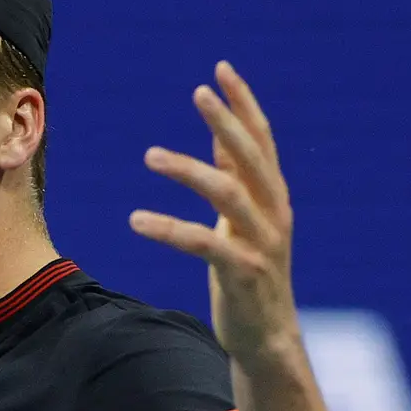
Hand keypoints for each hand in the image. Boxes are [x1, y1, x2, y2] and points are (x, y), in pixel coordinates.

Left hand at [130, 62, 299, 368]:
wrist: (266, 339)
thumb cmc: (250, 276)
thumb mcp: (243, 221)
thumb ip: (236, 179)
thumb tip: (222, 136)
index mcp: (274, 198)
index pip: (261, 141)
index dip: (243, 105)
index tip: (220, 70)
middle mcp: (274, 214)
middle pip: (251, 157)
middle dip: (226, 121)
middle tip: (199, 91)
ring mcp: (262, 243)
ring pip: (228, 194)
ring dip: (189, 170)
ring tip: (150, 156)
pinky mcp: (242, 273)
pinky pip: (203, 244)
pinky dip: (169, 229)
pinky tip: (136, 219)